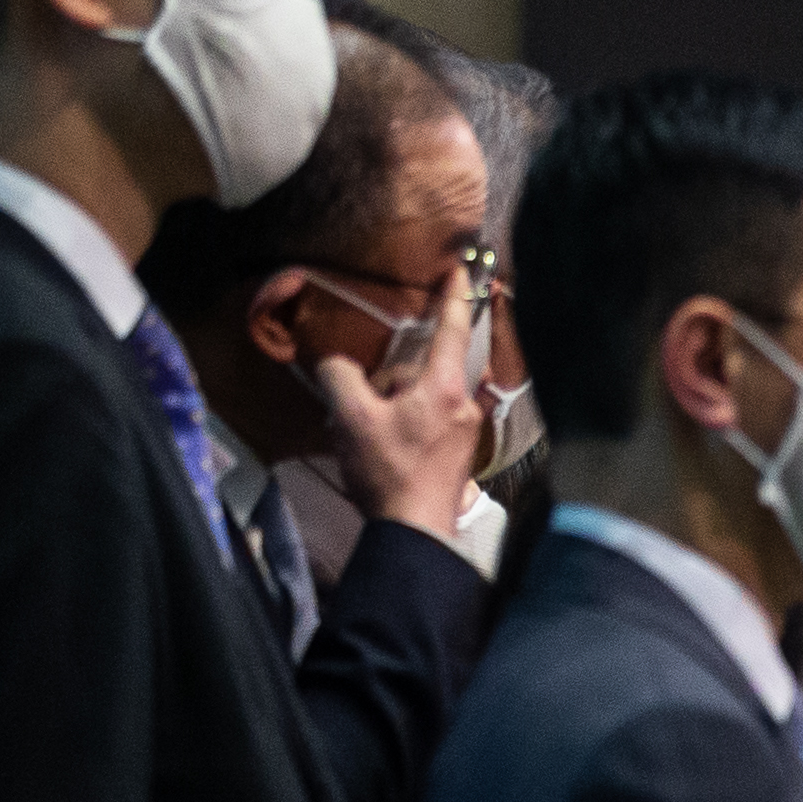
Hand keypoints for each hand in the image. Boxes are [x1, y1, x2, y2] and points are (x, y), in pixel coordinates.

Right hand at [305, 269, 485, 530]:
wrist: (416, 533)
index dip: (454, 294)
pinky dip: (407, 424)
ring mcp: (466, 432)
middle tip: (372, 402)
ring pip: (426, 397)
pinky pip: (431, 422)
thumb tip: (336, 364)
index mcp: (444, 387)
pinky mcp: (459, 455)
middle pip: (427, 367)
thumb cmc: (389, 473)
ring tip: (375, 434)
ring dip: (398, 404)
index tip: (460, 268)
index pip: (452, 327)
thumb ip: (340, 376)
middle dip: (396, 376)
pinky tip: (386, 448)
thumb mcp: (351, 416)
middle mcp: (464, 405)